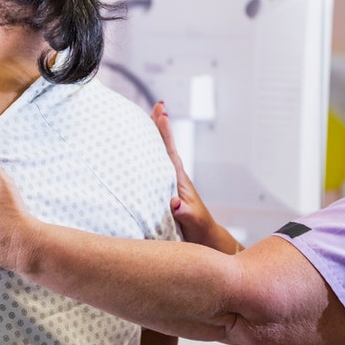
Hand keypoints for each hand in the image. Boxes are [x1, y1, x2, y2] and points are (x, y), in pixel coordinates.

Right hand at [150, 101, 220, 242]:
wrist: (205, 239)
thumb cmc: (199, 230)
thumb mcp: (192, 222)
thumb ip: (185, 213)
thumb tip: (176, 203)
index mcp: (180, 180)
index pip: (171, 153)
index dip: (166, 133)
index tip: (163, 114)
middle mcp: (175, 178)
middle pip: (165, 147)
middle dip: (160, 127)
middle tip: (158, 105)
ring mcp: (170, 183)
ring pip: (159, 155)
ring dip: (154, 137)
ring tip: (147, 118)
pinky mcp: (164, 190)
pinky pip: (154, 168)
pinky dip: (147, 155)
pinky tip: (139, 151)